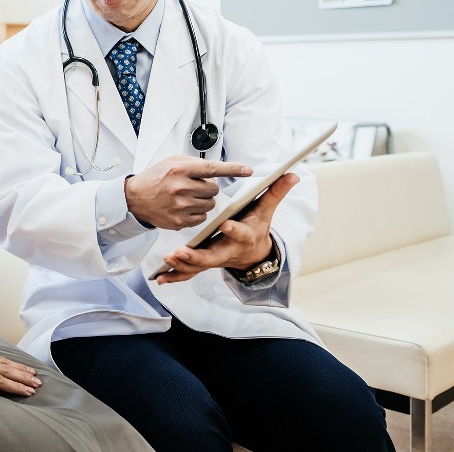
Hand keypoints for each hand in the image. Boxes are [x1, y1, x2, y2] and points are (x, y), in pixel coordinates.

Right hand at [124, 156, 252, 229]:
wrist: (134, 198)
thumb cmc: (155, 178)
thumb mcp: (172, 162)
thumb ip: (194, 164)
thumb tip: (217, 170)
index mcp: (180, 169)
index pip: (212, 168)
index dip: (233, 169)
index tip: (249, 170)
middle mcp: (180, 187)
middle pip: (214, 189)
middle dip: (208, 188)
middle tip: (194, 187)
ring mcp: (180, 206)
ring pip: (210, 205)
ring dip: (203, 201)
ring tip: (188, 198)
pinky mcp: (179, 221)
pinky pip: (202, 218)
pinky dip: (197, 214)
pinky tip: (183, 208)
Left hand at [155, 172, 298, 283]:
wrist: (253, 251)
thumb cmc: (256, 226)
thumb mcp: (266, 210)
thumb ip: (275, 192)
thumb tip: (293, 173)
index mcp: (243, 236)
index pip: (239, 232)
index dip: (234, 230)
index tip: (225, 224)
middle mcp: (228, 250)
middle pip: (212, 256)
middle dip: (196, 256)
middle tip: (180, 251)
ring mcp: (215, 259)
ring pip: (198, 267)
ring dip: (182, 266)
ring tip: (168, 259)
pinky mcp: (205, 264)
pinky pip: (190, 273)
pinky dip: (175, 276)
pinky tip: (160, 278)